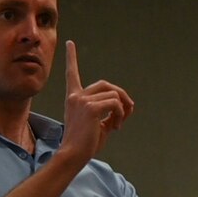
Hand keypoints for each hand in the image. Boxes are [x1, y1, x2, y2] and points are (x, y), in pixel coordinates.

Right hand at [55, 40, 133, 162]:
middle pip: (106, 84)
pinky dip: (121, 115)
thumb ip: (106, 111)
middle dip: (122, 96)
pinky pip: (116, 104)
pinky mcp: (91, 108)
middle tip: (128, 112)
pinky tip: (115, 127)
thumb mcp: (96, 123)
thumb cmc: (85, 142)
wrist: (74, 154)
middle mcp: (76, 96)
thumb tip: (125, 106)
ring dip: (123, 110)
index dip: (71, 57)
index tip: (70, 43)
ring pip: (114, 95)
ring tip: (118, 124)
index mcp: (73, 98)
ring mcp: (82, 100)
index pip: (72, 73)